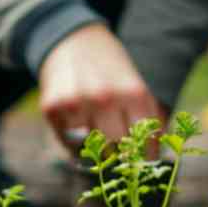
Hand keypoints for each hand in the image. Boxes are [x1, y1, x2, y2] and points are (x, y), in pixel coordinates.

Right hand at [39, 24, 166, 151]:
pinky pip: (67, 143)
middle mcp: (104, 97)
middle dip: (119, 156)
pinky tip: (79, 130)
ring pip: (89, 151)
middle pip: (116, 151)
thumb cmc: (110, 70)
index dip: (144, 159)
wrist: (72, 41)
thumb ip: (149, 120)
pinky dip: (74, 145)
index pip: (143, 143)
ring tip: (97, 140)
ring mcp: (76, 103)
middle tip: (117, 154)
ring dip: (94, 153)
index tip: (141, 165)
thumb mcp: (136, 87)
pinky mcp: (52, 107)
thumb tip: (155, 161)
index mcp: (133, 93)